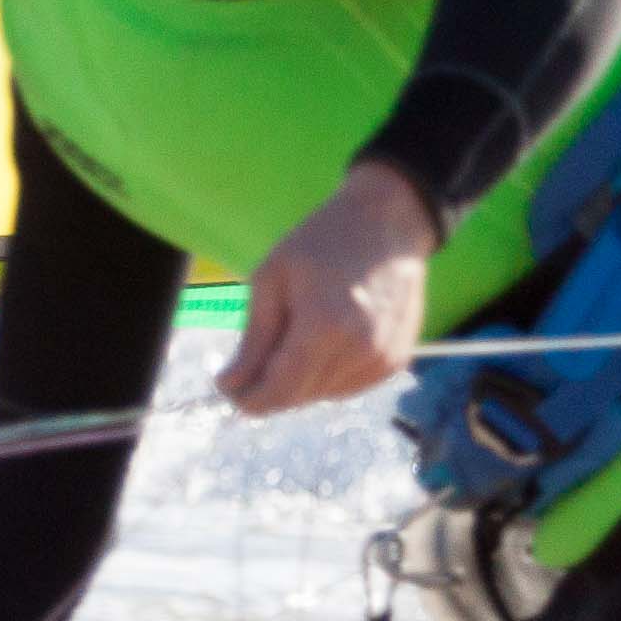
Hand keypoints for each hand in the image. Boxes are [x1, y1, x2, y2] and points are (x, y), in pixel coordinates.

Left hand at [221, 159, 441, 414]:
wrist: (389, 223)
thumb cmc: (323, 241)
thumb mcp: (272, 278)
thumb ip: (254, 339)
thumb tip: (231, 385)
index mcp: (323, 328)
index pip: (279, 391)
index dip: (248, 398)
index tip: (226, 386)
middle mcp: (359, 352)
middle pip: (298, 397)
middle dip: (268, 389)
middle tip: (249, 362)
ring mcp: (382, 359)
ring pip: (322, 395)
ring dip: (298, 381)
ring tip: (293, 337)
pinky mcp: (394, 361)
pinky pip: (347, 386)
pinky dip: (326, 375)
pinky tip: (321, 342)